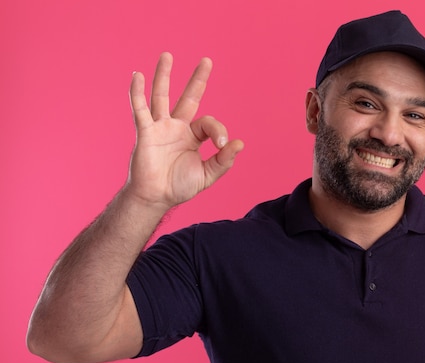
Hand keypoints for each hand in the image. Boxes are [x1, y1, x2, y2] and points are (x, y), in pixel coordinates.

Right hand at [127, 52, 243, 210]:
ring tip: (167, 55)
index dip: (218, 130)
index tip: (222, 144)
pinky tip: (137, 76)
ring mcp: (160, 128)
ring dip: (164, 76)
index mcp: (192, 136)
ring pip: (162, 96)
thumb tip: (239, 143)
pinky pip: (140, 109)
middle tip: (207, 60)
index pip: (208, 123)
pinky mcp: (145, 132)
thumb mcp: (207, 175)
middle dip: (198, 80)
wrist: (156, 197)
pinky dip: (137, 93)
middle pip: (188, 97)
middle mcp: (176, 127)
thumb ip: (223, 161)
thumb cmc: (179, 186)